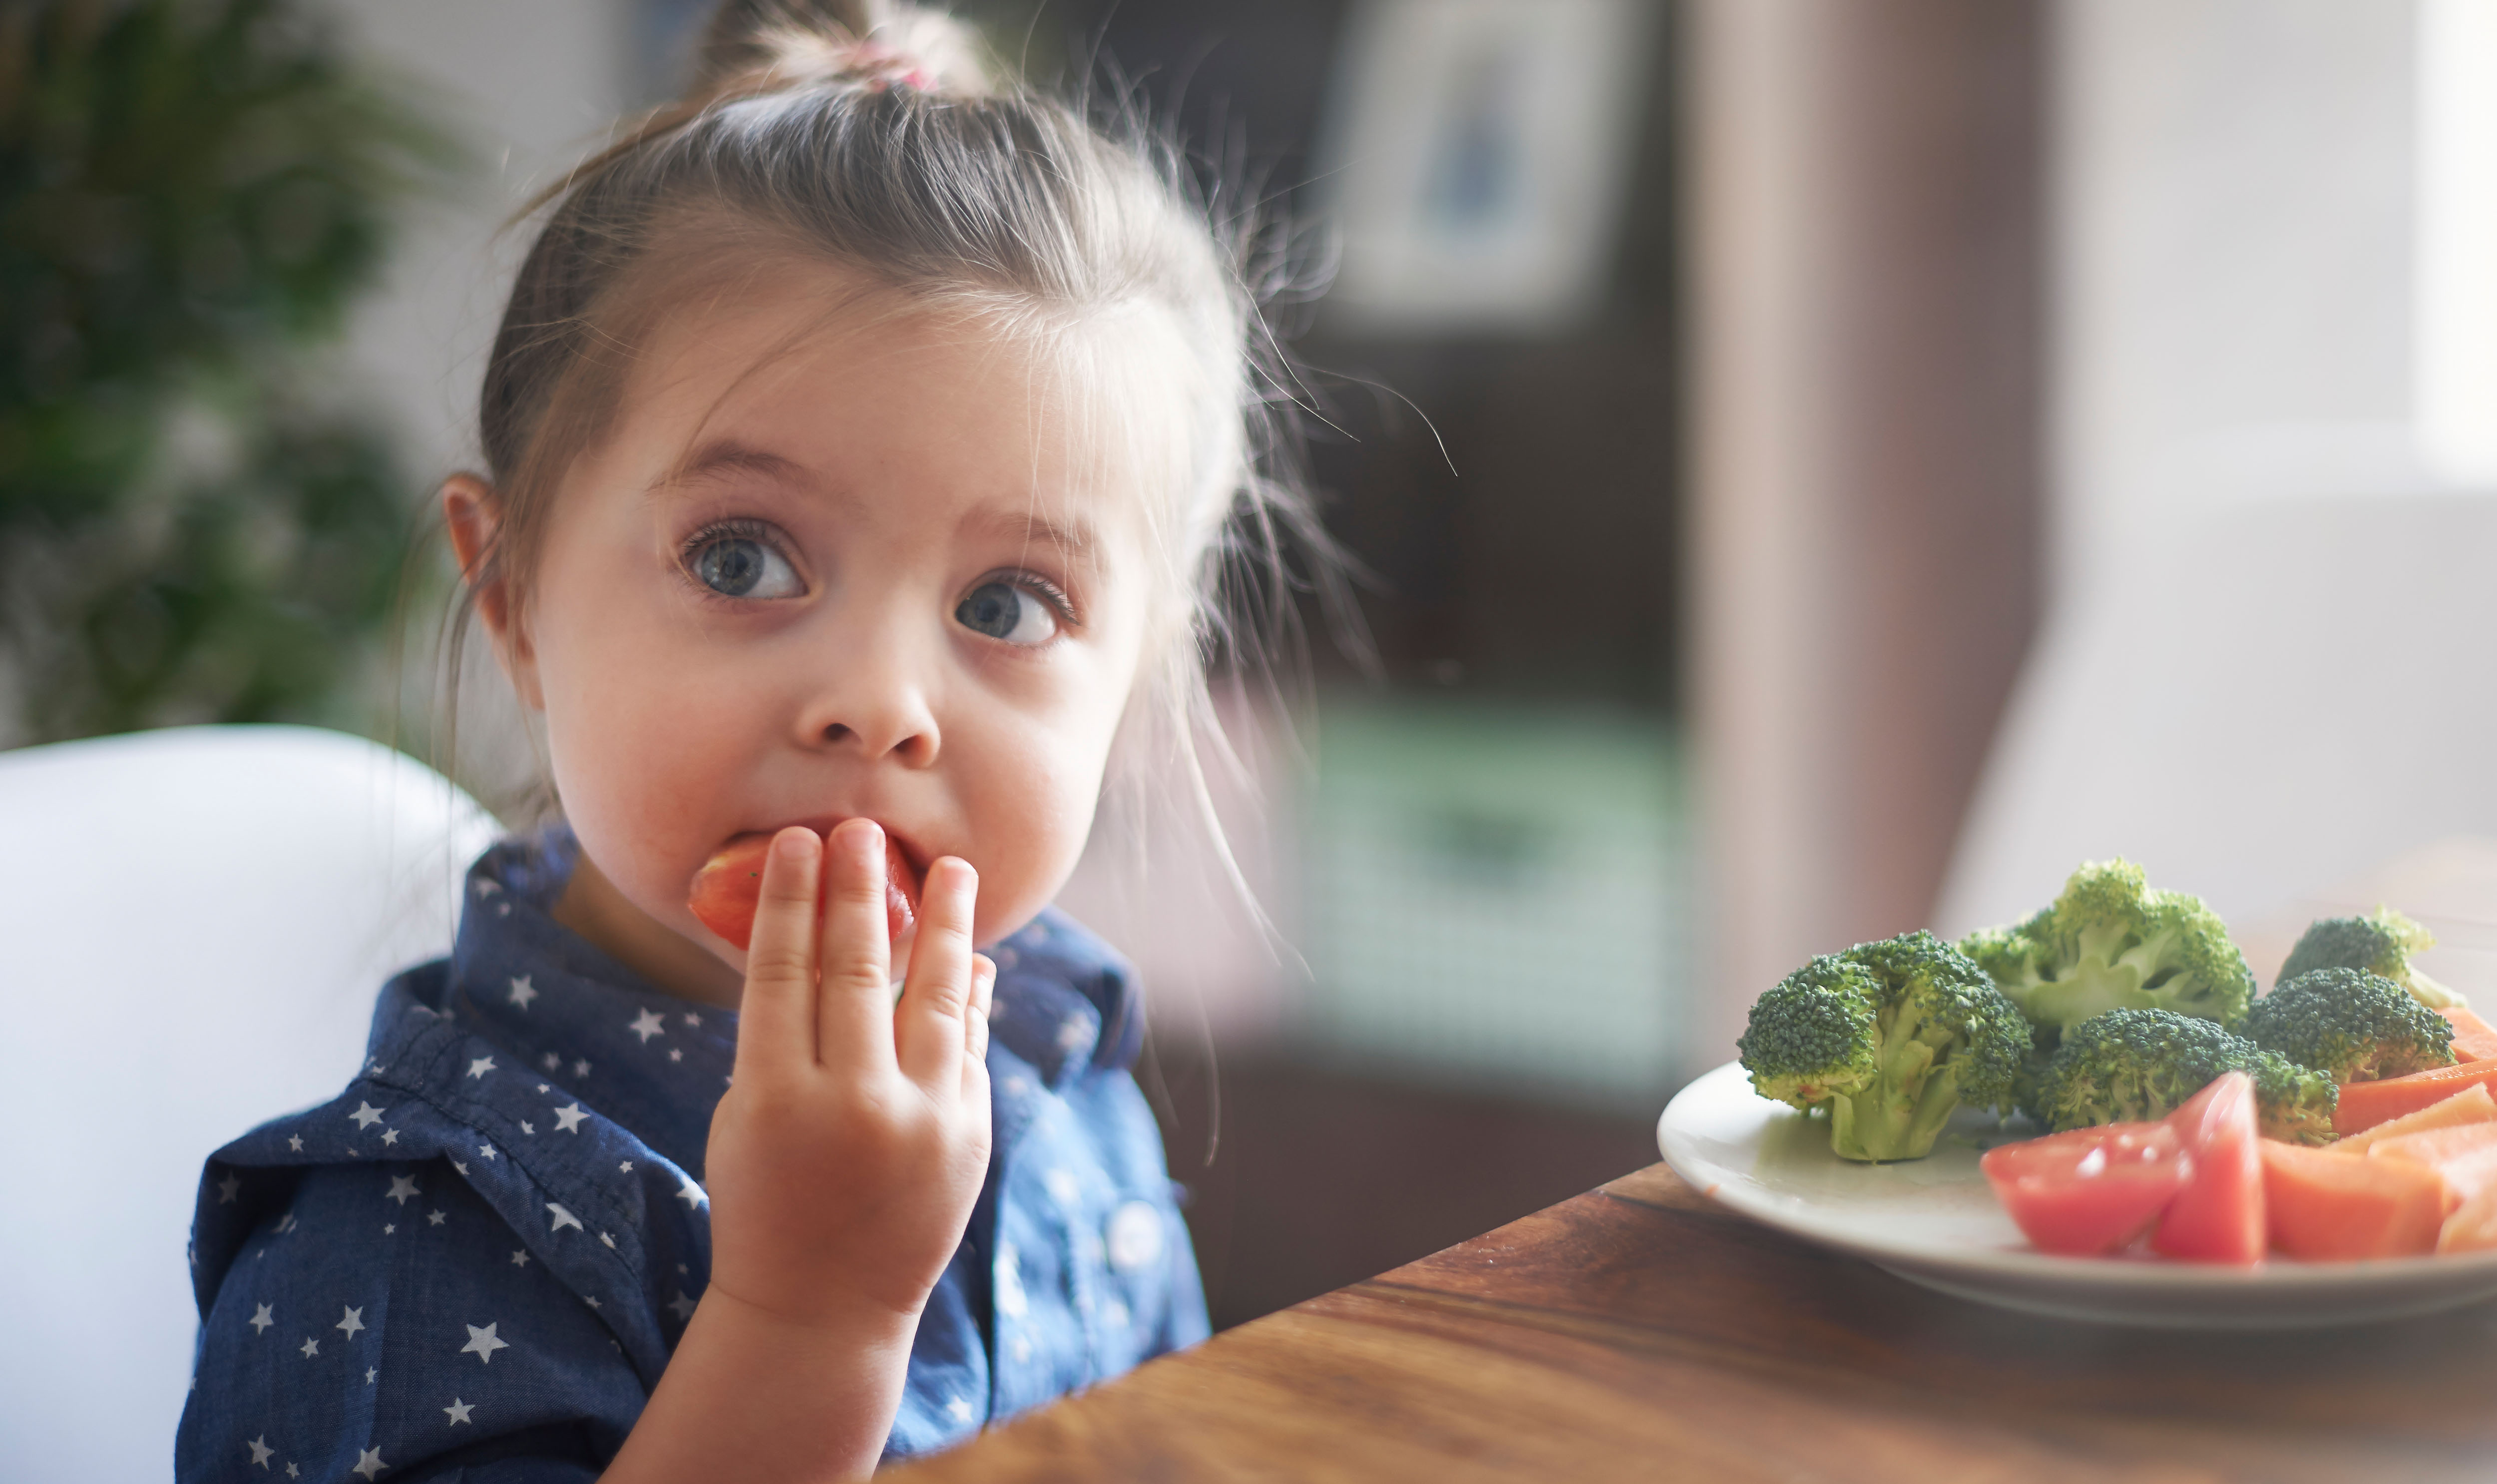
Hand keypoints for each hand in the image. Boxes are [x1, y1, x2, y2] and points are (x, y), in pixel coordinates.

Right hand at [701, 820, 993, 1326]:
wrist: (821, 1308)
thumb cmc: (765, 1200)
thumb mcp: (746, 1118)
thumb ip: (783, 1040)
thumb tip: (827, 945)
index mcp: (774, 1099)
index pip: (783, 973)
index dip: (792, 900)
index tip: (800, 842)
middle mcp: (851, 1107)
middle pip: (857, 971)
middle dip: (861, 891)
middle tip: (865, 830)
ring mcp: (920, 1123)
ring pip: (937, 998)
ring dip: (946, 926)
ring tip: (954, 869)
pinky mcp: (968, 1138)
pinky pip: (970, 1047)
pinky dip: (972, 999)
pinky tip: (973, 957)